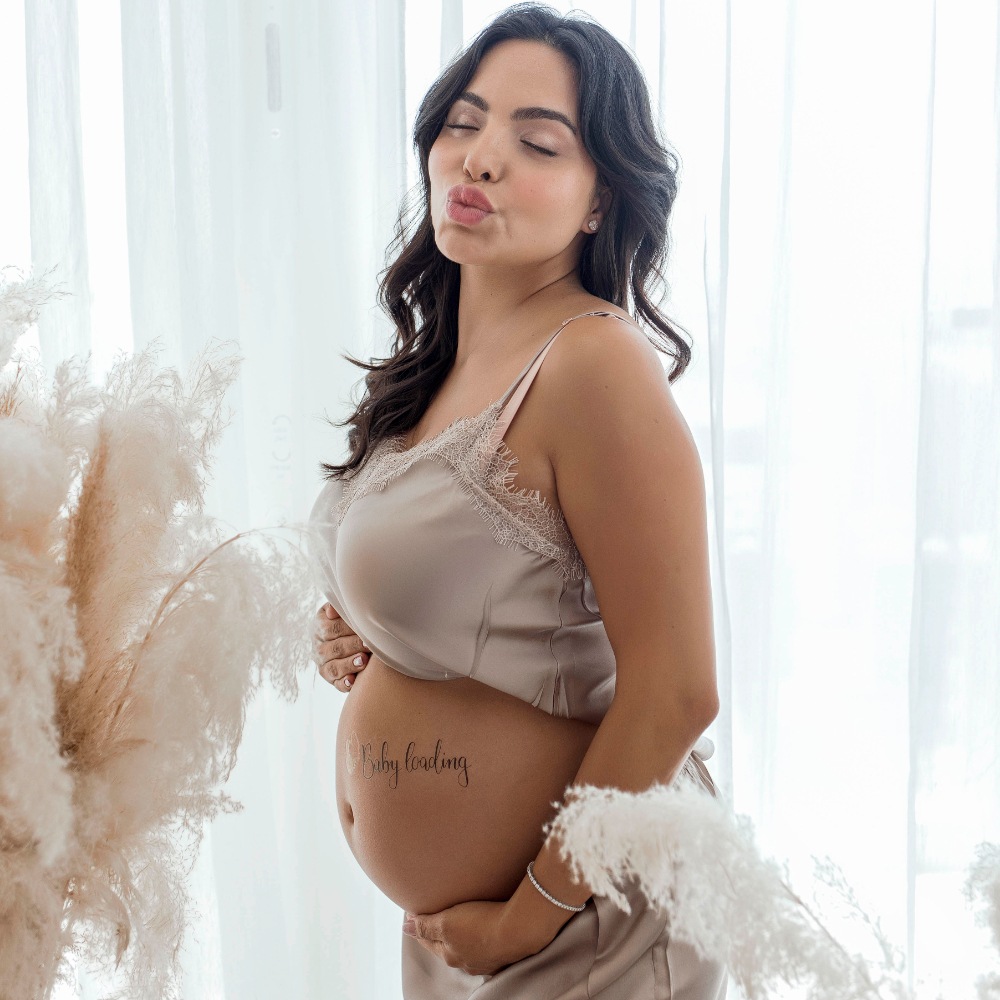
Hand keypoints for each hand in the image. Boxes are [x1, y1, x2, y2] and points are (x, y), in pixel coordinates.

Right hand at [313, 602, 369, 692]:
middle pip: (334, 648)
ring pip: (333, 668)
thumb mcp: (341, 610)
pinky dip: (344, 683)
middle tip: (369, 646)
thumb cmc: (346, 619)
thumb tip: (331, 611)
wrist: (343, 635)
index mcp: (319, 626)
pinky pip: (336, 683)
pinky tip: (353, 681)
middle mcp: (318, 646)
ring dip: (348, 665)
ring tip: (363, 661)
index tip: (364, 630)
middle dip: (353, 647)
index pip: (330, 629)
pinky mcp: (331, 678)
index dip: (347, 629)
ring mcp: (323, 664)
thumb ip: (338, 608)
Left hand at [402, 899, 546, 976]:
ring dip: (462, 936)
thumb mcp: (447, 922)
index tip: (413, 914)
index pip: (428, 941)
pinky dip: (481, 939)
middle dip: (439, 934)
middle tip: (435, 918)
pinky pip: (486, 947)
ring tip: (461, 922)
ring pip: (467, 948)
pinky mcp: (503, 954)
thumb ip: (426, 925)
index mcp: (449, 955)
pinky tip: (485, 932)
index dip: (419, 926)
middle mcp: (466, 962)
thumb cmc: (481, 924)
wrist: (519, 930)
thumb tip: (405, 928)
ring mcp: (486, 961)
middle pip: (447, 946)